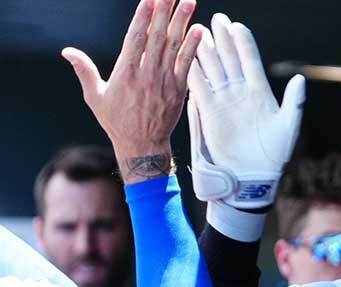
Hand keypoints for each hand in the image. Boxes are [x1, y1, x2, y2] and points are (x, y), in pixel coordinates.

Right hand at [62, 0, 201, 183]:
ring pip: (174, 46)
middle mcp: (146, 75)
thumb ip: (84, 70)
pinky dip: (194, 47)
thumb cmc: (116, 121)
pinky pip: (187, 65)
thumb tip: (67, 51)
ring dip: (182, 22)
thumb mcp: (95, 96)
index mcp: (125, 73)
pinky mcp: (178, 91)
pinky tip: (200, 30)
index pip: (136, 37)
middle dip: (165, 11)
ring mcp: (164, 82)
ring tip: (189, 1)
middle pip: (157, 36)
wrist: (142, 145)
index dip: (143, 16)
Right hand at [187, 13, 304, 209]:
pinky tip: (187, 56)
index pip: (250, 61)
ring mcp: (223, 101)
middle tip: (217, 19)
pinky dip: (194, 72)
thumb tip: (300, 78)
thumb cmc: (274, 155)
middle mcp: (240, 93)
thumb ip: (293, 102)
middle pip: (230, 59)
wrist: (252, 177)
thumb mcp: (288, 127)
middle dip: (223, 40)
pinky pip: (200, 87)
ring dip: (206, 51)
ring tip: (199, 30)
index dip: (244, 44)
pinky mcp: (209, 112)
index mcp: (260, 92)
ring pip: (213, 69)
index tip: (237, 26)